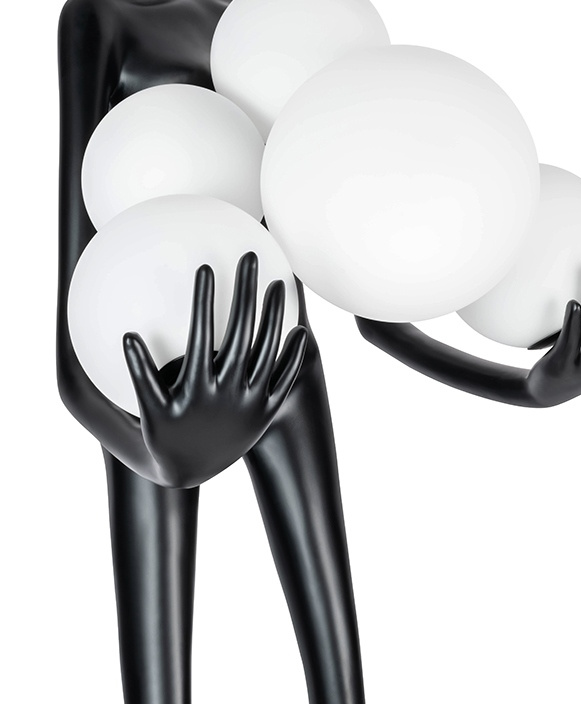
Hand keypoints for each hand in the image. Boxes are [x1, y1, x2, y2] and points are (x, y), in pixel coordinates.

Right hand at [122, 253, 307, 487]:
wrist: (191, 473)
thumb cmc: (164, 435)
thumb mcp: (149, 411)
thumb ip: (140, 375)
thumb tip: (129, 336)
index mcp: (197, 388)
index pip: (203, 333)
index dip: (205, 300)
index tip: (207, 268)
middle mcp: (228, 393)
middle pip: (242, 333)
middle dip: (246, 292)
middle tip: (250, 258)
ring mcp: (251, 403)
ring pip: (269, 351)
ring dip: (275, 316)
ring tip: (279, 284)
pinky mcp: (266, 413)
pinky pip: (284, 380)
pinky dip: (293, 356)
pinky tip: (300, 330)